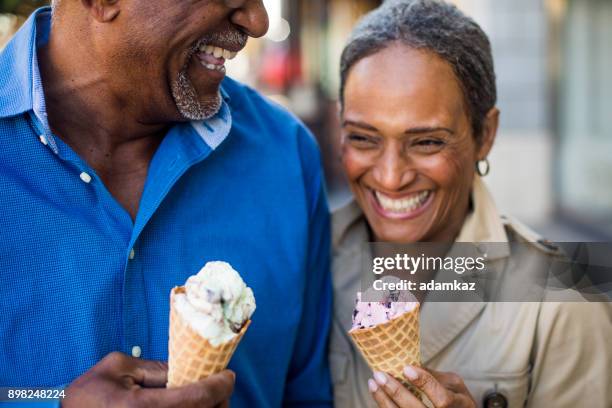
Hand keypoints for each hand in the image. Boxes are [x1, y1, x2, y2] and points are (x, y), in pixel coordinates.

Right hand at [62, 352, 233, 407]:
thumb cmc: (88, 394)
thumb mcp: (119, 367)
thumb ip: (156, 367)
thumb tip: (188, 368)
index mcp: (140, 407)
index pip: (196, 398)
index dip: (219, 385)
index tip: (228, 375)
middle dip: (219, 401)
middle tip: (221, 386)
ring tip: (208, 398)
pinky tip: (192, 407)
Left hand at [368, 366, 475, 407]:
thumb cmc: (456, 398)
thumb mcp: (454, 385)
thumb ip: (435, 376)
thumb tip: (409, 366)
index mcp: (460, 406)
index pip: (442, 399)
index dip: (424, 384)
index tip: (406, 368)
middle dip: (396, 392)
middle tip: (380, 375)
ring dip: (384, 400)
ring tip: (373, 382)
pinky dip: (384, 405)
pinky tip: (377, 393)